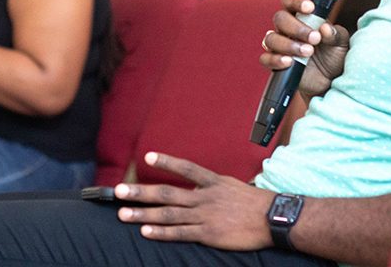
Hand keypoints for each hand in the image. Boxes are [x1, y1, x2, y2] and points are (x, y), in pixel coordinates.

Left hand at [114, 152, 273, 249]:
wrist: (272, 219)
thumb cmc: (253, 201)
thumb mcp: (231, 184)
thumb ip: (211, 184)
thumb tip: (196, 183)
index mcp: (211, 181)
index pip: (185, 168)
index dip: (166, 162)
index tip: (147, 156)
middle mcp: (203, 196)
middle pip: (166, 192)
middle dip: (140, 192)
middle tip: (119, 191)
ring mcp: (204, 215)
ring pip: (168, 213)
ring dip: (144, 214)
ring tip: (124, 213)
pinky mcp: (208, 233)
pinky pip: (180, 233)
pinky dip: (162, 232)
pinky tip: (146, 232)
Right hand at [259, 0, 349, 100]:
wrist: (331, 83)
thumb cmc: (335, 58)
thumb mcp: (341, 44)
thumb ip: (335, 34)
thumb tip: (324, 28)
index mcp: (301, 17)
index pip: (290, 1)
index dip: (296, 1)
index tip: (309, 8)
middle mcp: (287, 29)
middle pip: (280, 18)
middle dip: (296, 27)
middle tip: (315, 39)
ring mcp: (280, 45)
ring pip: (271, 38)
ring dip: (289, 44)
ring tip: (308, 52)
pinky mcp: (276, 63)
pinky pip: (266, 58)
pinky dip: (275, 59)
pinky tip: (290, 62)